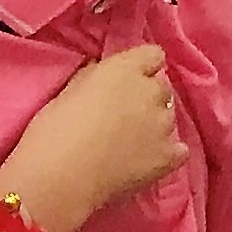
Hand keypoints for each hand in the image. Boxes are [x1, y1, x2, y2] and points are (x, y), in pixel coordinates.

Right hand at [0, 46, 186, 231]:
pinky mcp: (168, 157)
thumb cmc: (53, 130)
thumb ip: (94, 77)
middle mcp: (151, 92)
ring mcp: (163, 125)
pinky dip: (167, 154)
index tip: (128, 80)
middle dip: (148, 97)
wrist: (60, 177)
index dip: (142, 67)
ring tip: (132, 143)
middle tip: (126, 116)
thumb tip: (102, 74)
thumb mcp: (69, 91)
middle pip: (162, 87)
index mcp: (126, 70)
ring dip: (156, 125)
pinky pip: (179, 150)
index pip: (153, 55)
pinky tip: (149, 161)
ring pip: (170, 117)